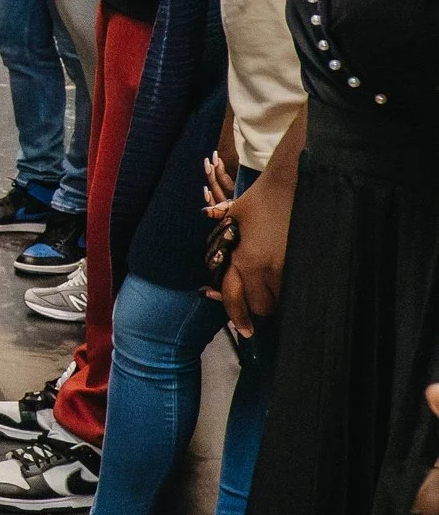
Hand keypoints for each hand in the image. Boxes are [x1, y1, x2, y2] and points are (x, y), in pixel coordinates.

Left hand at [205, 150, 288, 334]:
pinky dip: (291, 289)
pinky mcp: (305, 263)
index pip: (235, 297)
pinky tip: (290, 282)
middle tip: (259, 302)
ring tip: (274, 291)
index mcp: (243, 258)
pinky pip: (296, 287)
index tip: (243, 330)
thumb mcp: (236, 210)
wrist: (294, 184)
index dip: (237, 316)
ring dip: (276, 299)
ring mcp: (287, 267)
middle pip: (260, 306)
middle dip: (258, 308)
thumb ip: (221, 220)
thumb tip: (208, 214)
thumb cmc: (261, 197)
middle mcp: (264, 268)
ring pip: (281, 301)